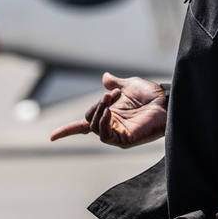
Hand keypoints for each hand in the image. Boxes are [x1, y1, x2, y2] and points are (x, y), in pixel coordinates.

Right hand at [49, 73, 166, 147]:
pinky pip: (105, 134)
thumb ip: (114, 83)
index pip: (84, 125)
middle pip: (88, 120)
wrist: (166, 99)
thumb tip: (105, 77)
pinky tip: (110, 110)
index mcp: (109, 115)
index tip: (51, 137)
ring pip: (95, 127)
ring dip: (99, 110)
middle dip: (96, 104)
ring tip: (112, 98)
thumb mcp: (128, 85)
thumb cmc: (151, 94)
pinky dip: (103, 121)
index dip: (68, 131)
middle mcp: (111, 127)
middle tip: (113, 92)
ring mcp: (117, 135)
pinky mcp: (125, 140)